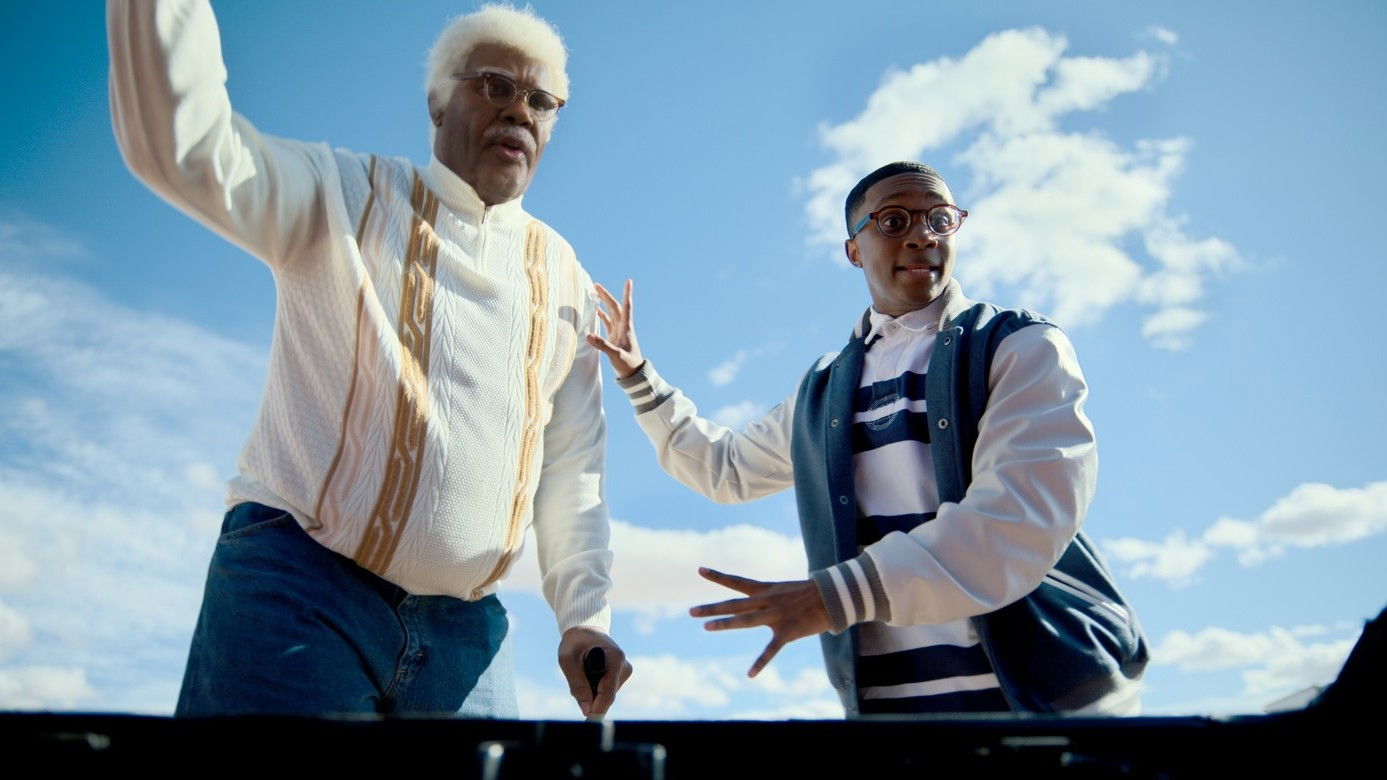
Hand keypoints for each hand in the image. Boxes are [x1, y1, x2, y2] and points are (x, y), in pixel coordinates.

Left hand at [557, 626, 633, 717]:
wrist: (585, 630)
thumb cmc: (575, 642)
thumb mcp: (567, 659)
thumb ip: (576, 683)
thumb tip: (586, 709)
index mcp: (615, 658)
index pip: (608, 692)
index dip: (597, 708)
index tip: (588, 721)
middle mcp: (624, 666)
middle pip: (607, 697)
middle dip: (590, 698)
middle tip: (574, 685)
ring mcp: (625, 672)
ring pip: (606, 696)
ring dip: (591, 693)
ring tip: (581, 672)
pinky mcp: (622, 676)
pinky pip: (606, 692)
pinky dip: (594, 690)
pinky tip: (588, 675)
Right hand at [586, 279, 644, 378]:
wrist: (633, 374)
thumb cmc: (628, 365)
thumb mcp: (616, 355)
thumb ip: (603, 345)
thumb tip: (589, 335)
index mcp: (626, 328)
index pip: (626, 307)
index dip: (627, 294)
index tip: (629, 281)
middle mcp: (623, 327)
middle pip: (615, 307)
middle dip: (606, 295)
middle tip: (595, 285)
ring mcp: (618, 332)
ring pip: (610, 313)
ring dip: (603, 303)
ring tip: (594, 293)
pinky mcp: (614, 337)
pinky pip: (607, 322)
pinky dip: (602, 315)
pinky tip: (596, 311)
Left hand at [689, 567, 831, 677]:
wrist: (834, 595)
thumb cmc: (810, 593)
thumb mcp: (784, 590)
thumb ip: (768, 597)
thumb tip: (757, 602)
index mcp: (766, 590)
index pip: (737, 581)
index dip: (718, 576)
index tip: (699, 570)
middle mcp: (767, 601)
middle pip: (734, 604)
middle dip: (712, 608)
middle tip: (691, 611)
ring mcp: (776, 615)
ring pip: (746, 620)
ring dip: (726, 623)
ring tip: (707, 627)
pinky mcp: (788, 631)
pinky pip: (771, 649)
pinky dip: (761, 662)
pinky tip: (750, 674)